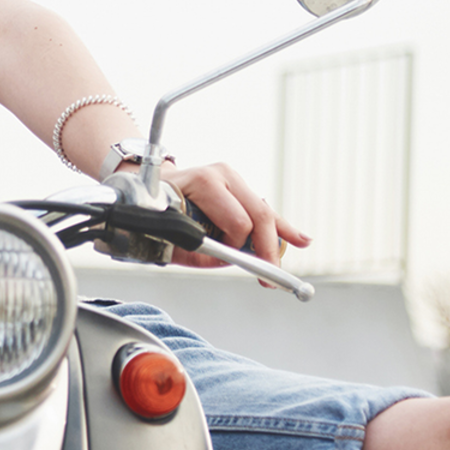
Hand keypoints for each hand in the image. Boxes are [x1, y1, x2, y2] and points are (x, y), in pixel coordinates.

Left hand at [160, 160, 310, 272]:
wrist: (148, 187)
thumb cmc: (154, 210)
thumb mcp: (167, 232)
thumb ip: (196, 248)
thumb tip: (229, 259)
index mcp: (204, 181)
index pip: (238, 221)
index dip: (238, 245)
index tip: (233, 260)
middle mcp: (222, 174)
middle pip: (259, 215)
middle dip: (268, 247)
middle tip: (272, 275)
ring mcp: (232, 179)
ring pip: (264, 212)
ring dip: (278, 236)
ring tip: (300, 246)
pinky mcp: (237, 188)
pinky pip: (261, 210)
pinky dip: (279, 226)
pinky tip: (300, 238)